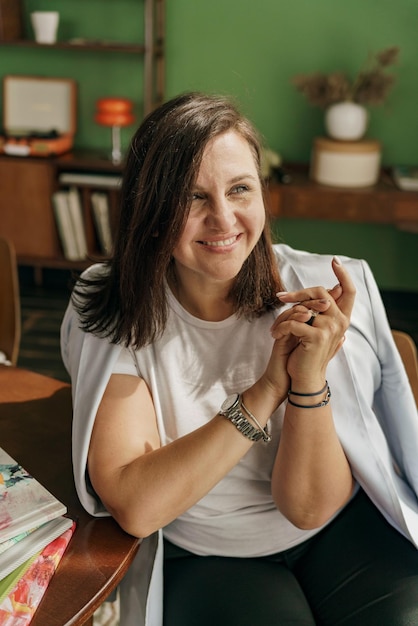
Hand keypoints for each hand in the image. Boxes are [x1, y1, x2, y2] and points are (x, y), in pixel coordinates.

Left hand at [270, 256, 355, 388]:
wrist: (303, 379)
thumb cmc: (306, 353)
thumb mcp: (314, 329)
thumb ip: (320, 311)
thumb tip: (328, 290)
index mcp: (342, 319)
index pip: (350, 291)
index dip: (344, 275)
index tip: (335, 261)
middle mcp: (341, 322)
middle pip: (320, 292)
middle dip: (298, 292)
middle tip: (280, 296)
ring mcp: (331, 329)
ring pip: (304, 307)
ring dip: (285, 316)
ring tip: (275, 327)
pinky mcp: (317, 337)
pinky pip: (294, 322)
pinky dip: (281, 328)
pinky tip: (275, 336)